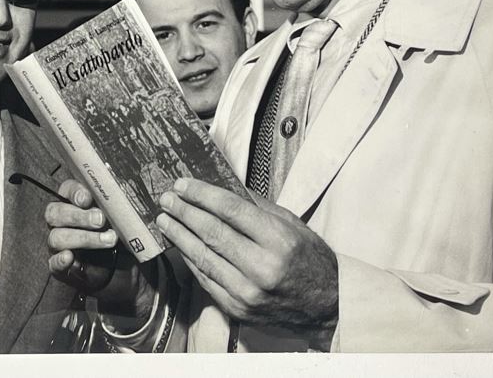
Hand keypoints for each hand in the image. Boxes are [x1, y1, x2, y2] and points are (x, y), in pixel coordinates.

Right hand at [46, 179, 156, 326]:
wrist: (123, 267)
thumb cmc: (118, 233)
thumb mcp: (120, 217)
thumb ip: (116, 206)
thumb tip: (119, 198)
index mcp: (74, 202)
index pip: (67, 190)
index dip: (75, 193)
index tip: (88, 199)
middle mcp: (61, 221)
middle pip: (55, 213)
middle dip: (79, 216)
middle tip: (100, 220)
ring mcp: (58, 244)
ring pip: (57, 237)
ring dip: (83, 238)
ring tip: (108, 240)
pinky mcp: (60, 267)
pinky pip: (53, 264)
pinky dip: (60, 260)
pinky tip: (70, 258)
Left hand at [156, 178, 337, 331]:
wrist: (326, 305)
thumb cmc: (310, 259)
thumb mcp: (291, 223)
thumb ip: (255, 206)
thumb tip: (221, 186)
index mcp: (279, 240)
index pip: (230, 209)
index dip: (202, 195)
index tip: (183, 184)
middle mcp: (262, 268)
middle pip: (212, 232)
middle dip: (184, 212)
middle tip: (167, 199)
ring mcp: (248, 292)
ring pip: (203, 257)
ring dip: (180, 236)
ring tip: (165, 219)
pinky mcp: (238, 309)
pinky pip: (206, 280)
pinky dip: (191, 260)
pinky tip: (181, 245)